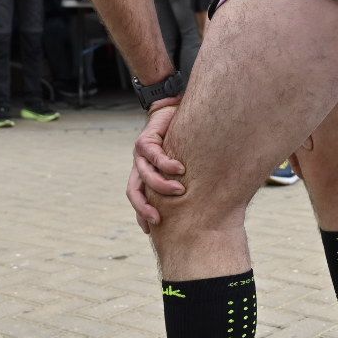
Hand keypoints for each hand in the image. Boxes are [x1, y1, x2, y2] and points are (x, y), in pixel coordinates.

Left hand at [126, 104, 185, 232]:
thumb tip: (205, 204)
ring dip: (162, 185)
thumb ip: (187, 180)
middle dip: (143, 207)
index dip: (142, 214)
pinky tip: (180, 169)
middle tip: (158, 219)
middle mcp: (140, 165)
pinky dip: (166, 164)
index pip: (139, 197)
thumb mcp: (185, 164)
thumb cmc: (186, 139)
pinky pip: (153, 155)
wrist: (176, 107)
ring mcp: (140, 153)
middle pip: (133, 191)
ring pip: (144, 175)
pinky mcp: (145, 138)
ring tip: (180, 190)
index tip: (151, 230)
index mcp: (145, 174)